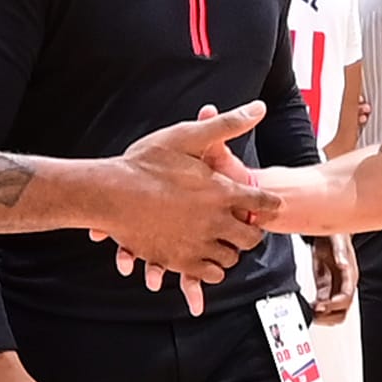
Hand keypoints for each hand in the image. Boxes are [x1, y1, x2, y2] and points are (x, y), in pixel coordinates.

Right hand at [98, 102, 272, 315]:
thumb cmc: (144, 163)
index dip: (271, 203)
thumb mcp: (186, 136)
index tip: (272, 205)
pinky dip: (211, 267)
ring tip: (223, 239)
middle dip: (252, 230)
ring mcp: (197, 244)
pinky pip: (209, 273)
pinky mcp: (179, 261)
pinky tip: (204, 255)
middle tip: (246, 225)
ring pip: (231, 258)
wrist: (109, 194)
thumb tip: (258, 108)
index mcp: (222, 192)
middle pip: (252, 237)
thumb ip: (226, 124)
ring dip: (231, 248)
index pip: (263, 202)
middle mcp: (215, 222)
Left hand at [310, 233, 356, 323]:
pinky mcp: (325, 287)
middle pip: (342, 310)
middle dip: (329, 315)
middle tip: (314, 313)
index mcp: (351, 274)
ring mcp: (335, 287)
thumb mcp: (338, 239)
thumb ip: (340, 252)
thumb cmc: (337, 234)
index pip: (346, 296)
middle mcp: (345, 284)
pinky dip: (316, 309)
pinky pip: (324, 304)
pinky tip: (308, 306)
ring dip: (323, 315)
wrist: (329, 232)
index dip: (334, 304)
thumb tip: (344, 264)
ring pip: (334, 311)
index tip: (321, 306)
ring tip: (310, 312)